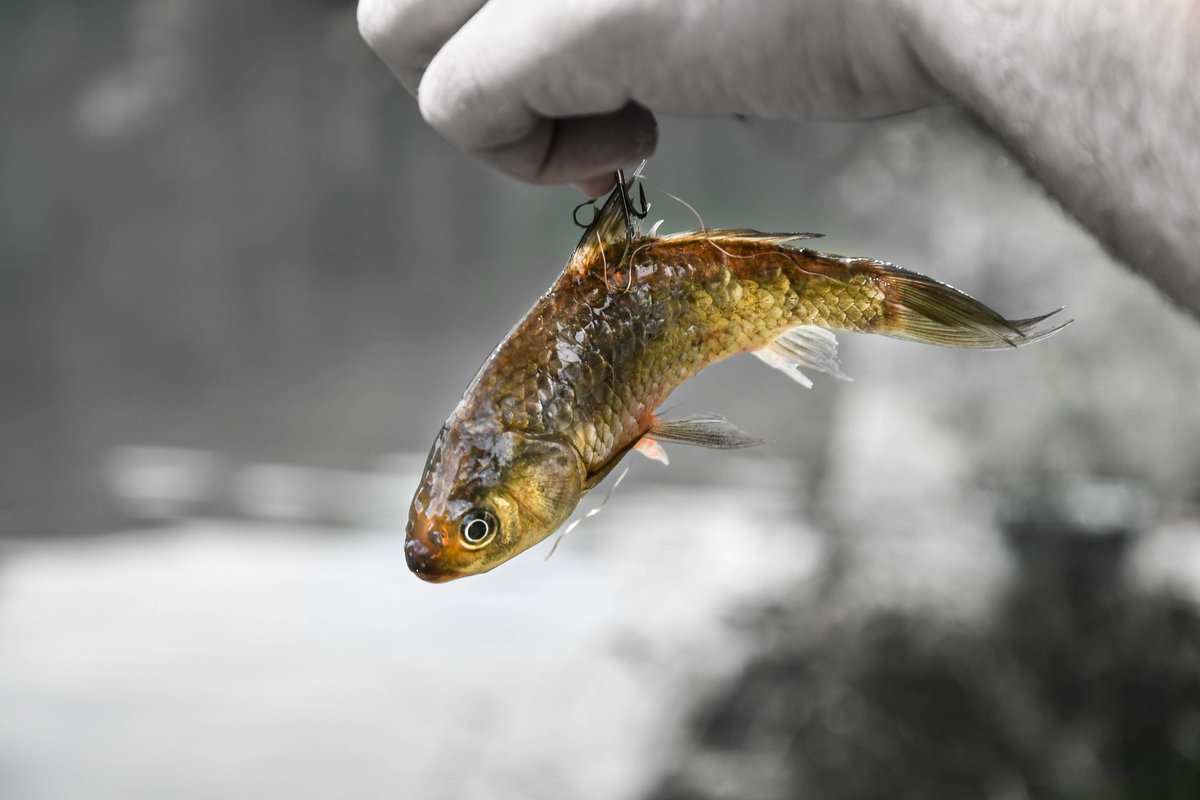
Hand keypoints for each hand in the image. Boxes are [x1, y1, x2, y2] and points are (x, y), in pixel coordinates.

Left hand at [358, 0, 940, 193]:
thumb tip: (566, 29)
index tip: (584, 36)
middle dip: (468, 37)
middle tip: (578, 72)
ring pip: (392, 27)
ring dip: (487, 92)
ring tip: (612, 106)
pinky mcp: (573, 17)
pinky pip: (455, 113)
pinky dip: (528, 160)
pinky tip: (636, 140)